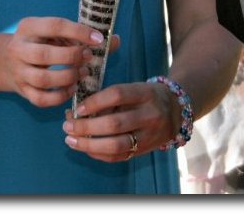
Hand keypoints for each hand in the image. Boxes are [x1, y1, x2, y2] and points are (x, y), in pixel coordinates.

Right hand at [0, 17, 119, 107]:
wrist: (5, 61)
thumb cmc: (41, 42)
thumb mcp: (57, 33)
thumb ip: (83, 36)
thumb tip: (115, 41)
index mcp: (28, 26)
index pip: (54, 26)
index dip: (78, 32)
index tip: (98, 39)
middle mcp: (19, 48)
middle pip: (44, 55)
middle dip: (72, 57)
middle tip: (89, 57)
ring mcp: (18, 71)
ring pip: (42, 80)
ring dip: (68, 77)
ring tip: (83, 73)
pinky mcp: (21, 90)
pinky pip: (40, 99)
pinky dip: (59, 96)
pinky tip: (72, 89)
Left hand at [62, 82, 180, 161]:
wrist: (176, 111)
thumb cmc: (146, 95)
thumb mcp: (133, 87)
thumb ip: (109, 97)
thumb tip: (75, 109)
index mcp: (145, 92)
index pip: (117, 95)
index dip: (94, 102)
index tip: (77, 107)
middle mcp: (150, 114)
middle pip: (115, 123)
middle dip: (86, 127)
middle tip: (67, 125)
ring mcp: (149, 135)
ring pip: (116, 145)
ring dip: (89, 144)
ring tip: (71, 139)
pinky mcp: (145, 150)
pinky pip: (118, 156)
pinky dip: (98, 154)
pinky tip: (85, 147)